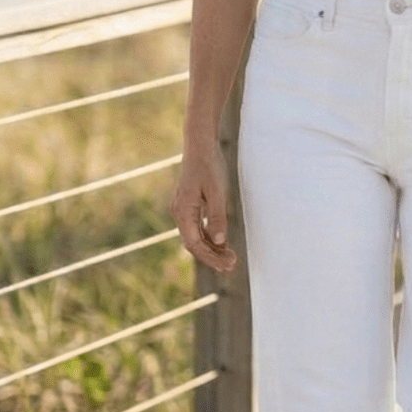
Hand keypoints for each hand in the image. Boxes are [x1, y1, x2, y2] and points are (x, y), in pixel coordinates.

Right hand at [171, 136, 238, 272]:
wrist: (200, 146)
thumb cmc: (209, 166)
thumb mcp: (217, 192)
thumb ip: (217, 217)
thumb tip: (219, 241)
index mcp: (183, 211)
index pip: (194, 244)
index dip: (211, 256)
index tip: (228, 264)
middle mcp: (180, 213)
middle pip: (194, 243)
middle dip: (212, 256)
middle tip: (232, 265)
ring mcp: (183, 209)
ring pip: (196, 236)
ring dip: (212, 248)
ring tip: (230, 258)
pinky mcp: (190, 205)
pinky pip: (197, 227)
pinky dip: (209, 237)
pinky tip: (222, 243)